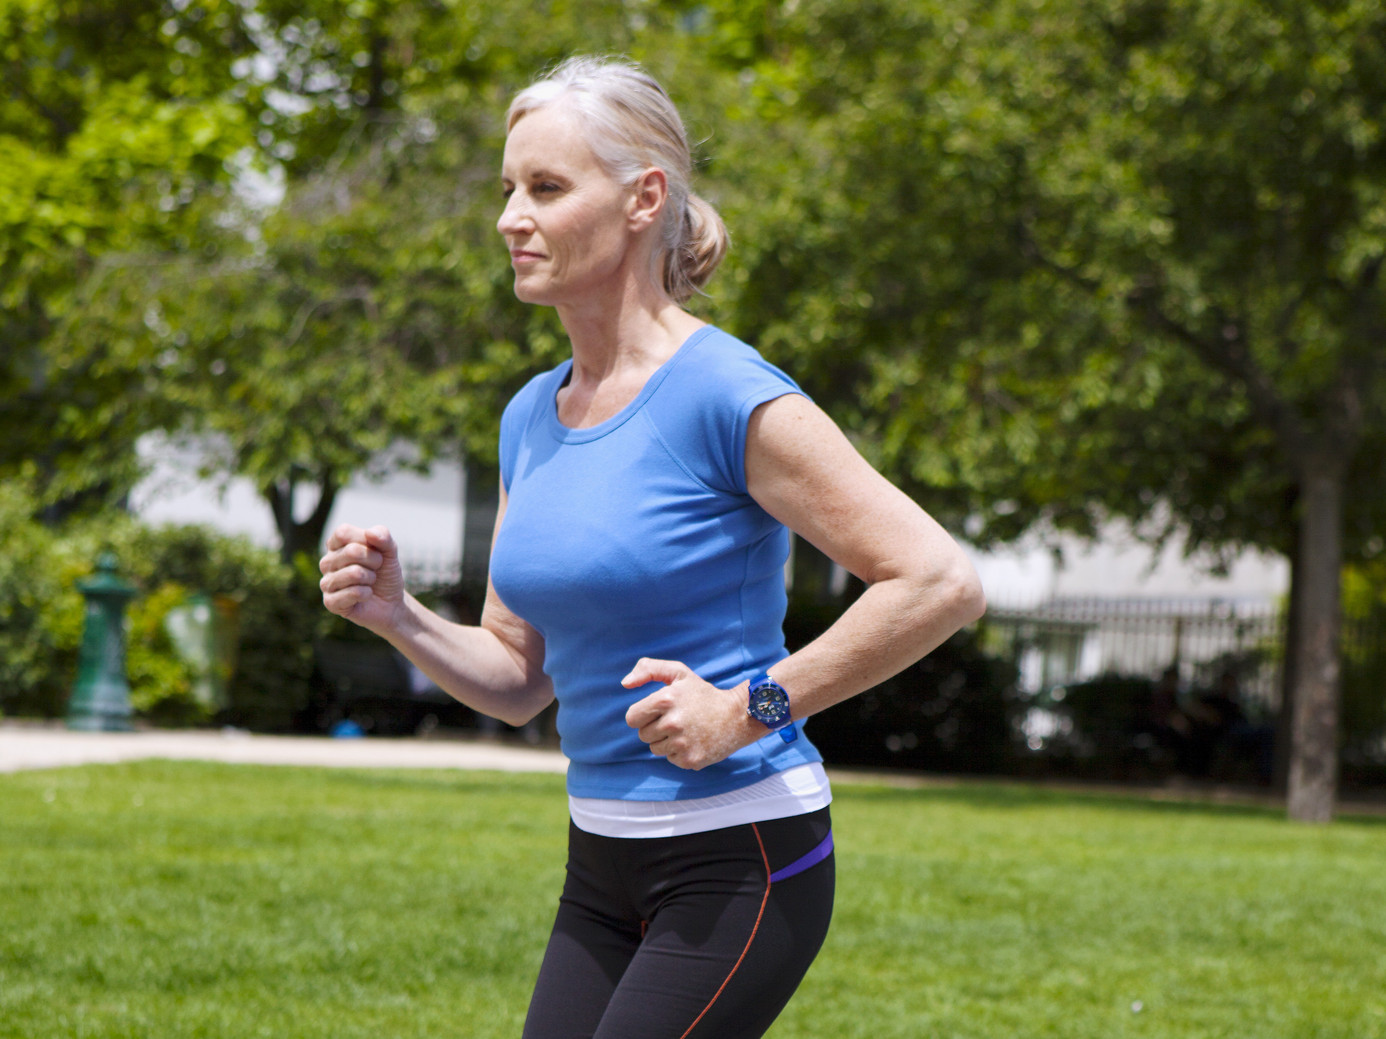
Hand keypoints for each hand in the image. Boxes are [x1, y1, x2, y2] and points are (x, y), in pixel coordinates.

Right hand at [319, 524, 406, 633]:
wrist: (391, 602)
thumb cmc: (385, 573)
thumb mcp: (390, 551)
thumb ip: (383, 537)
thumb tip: (370, 532)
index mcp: (335, 545)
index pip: (342, 533)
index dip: (366, 541)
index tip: (374, 551)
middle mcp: (326, 562)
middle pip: (351, 551)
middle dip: (374, 561)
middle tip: (376, 569)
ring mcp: (326, 583)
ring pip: (354, 573)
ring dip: (371, 578)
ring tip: (370, 582)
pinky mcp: (330, 602)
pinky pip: (353, 593)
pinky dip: (367, 593)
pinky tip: (366, 595)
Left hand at [622, 658, 752, 770]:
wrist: (737, 716)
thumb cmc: (703, 694)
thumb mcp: (679, 673)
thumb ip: (648, 669)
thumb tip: (624, 684)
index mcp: (665, 699)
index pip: (632, 718)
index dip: (643, 714)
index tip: (657, 711)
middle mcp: (672, 723)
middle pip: (642, 735)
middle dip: (655, 727)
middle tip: (677, 719)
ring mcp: (681, 744)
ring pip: (655, 749)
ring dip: (666, 740)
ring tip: (687, 729)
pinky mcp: (689, 760)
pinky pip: (670, 759)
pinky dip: (679, 751)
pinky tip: (695, 740)